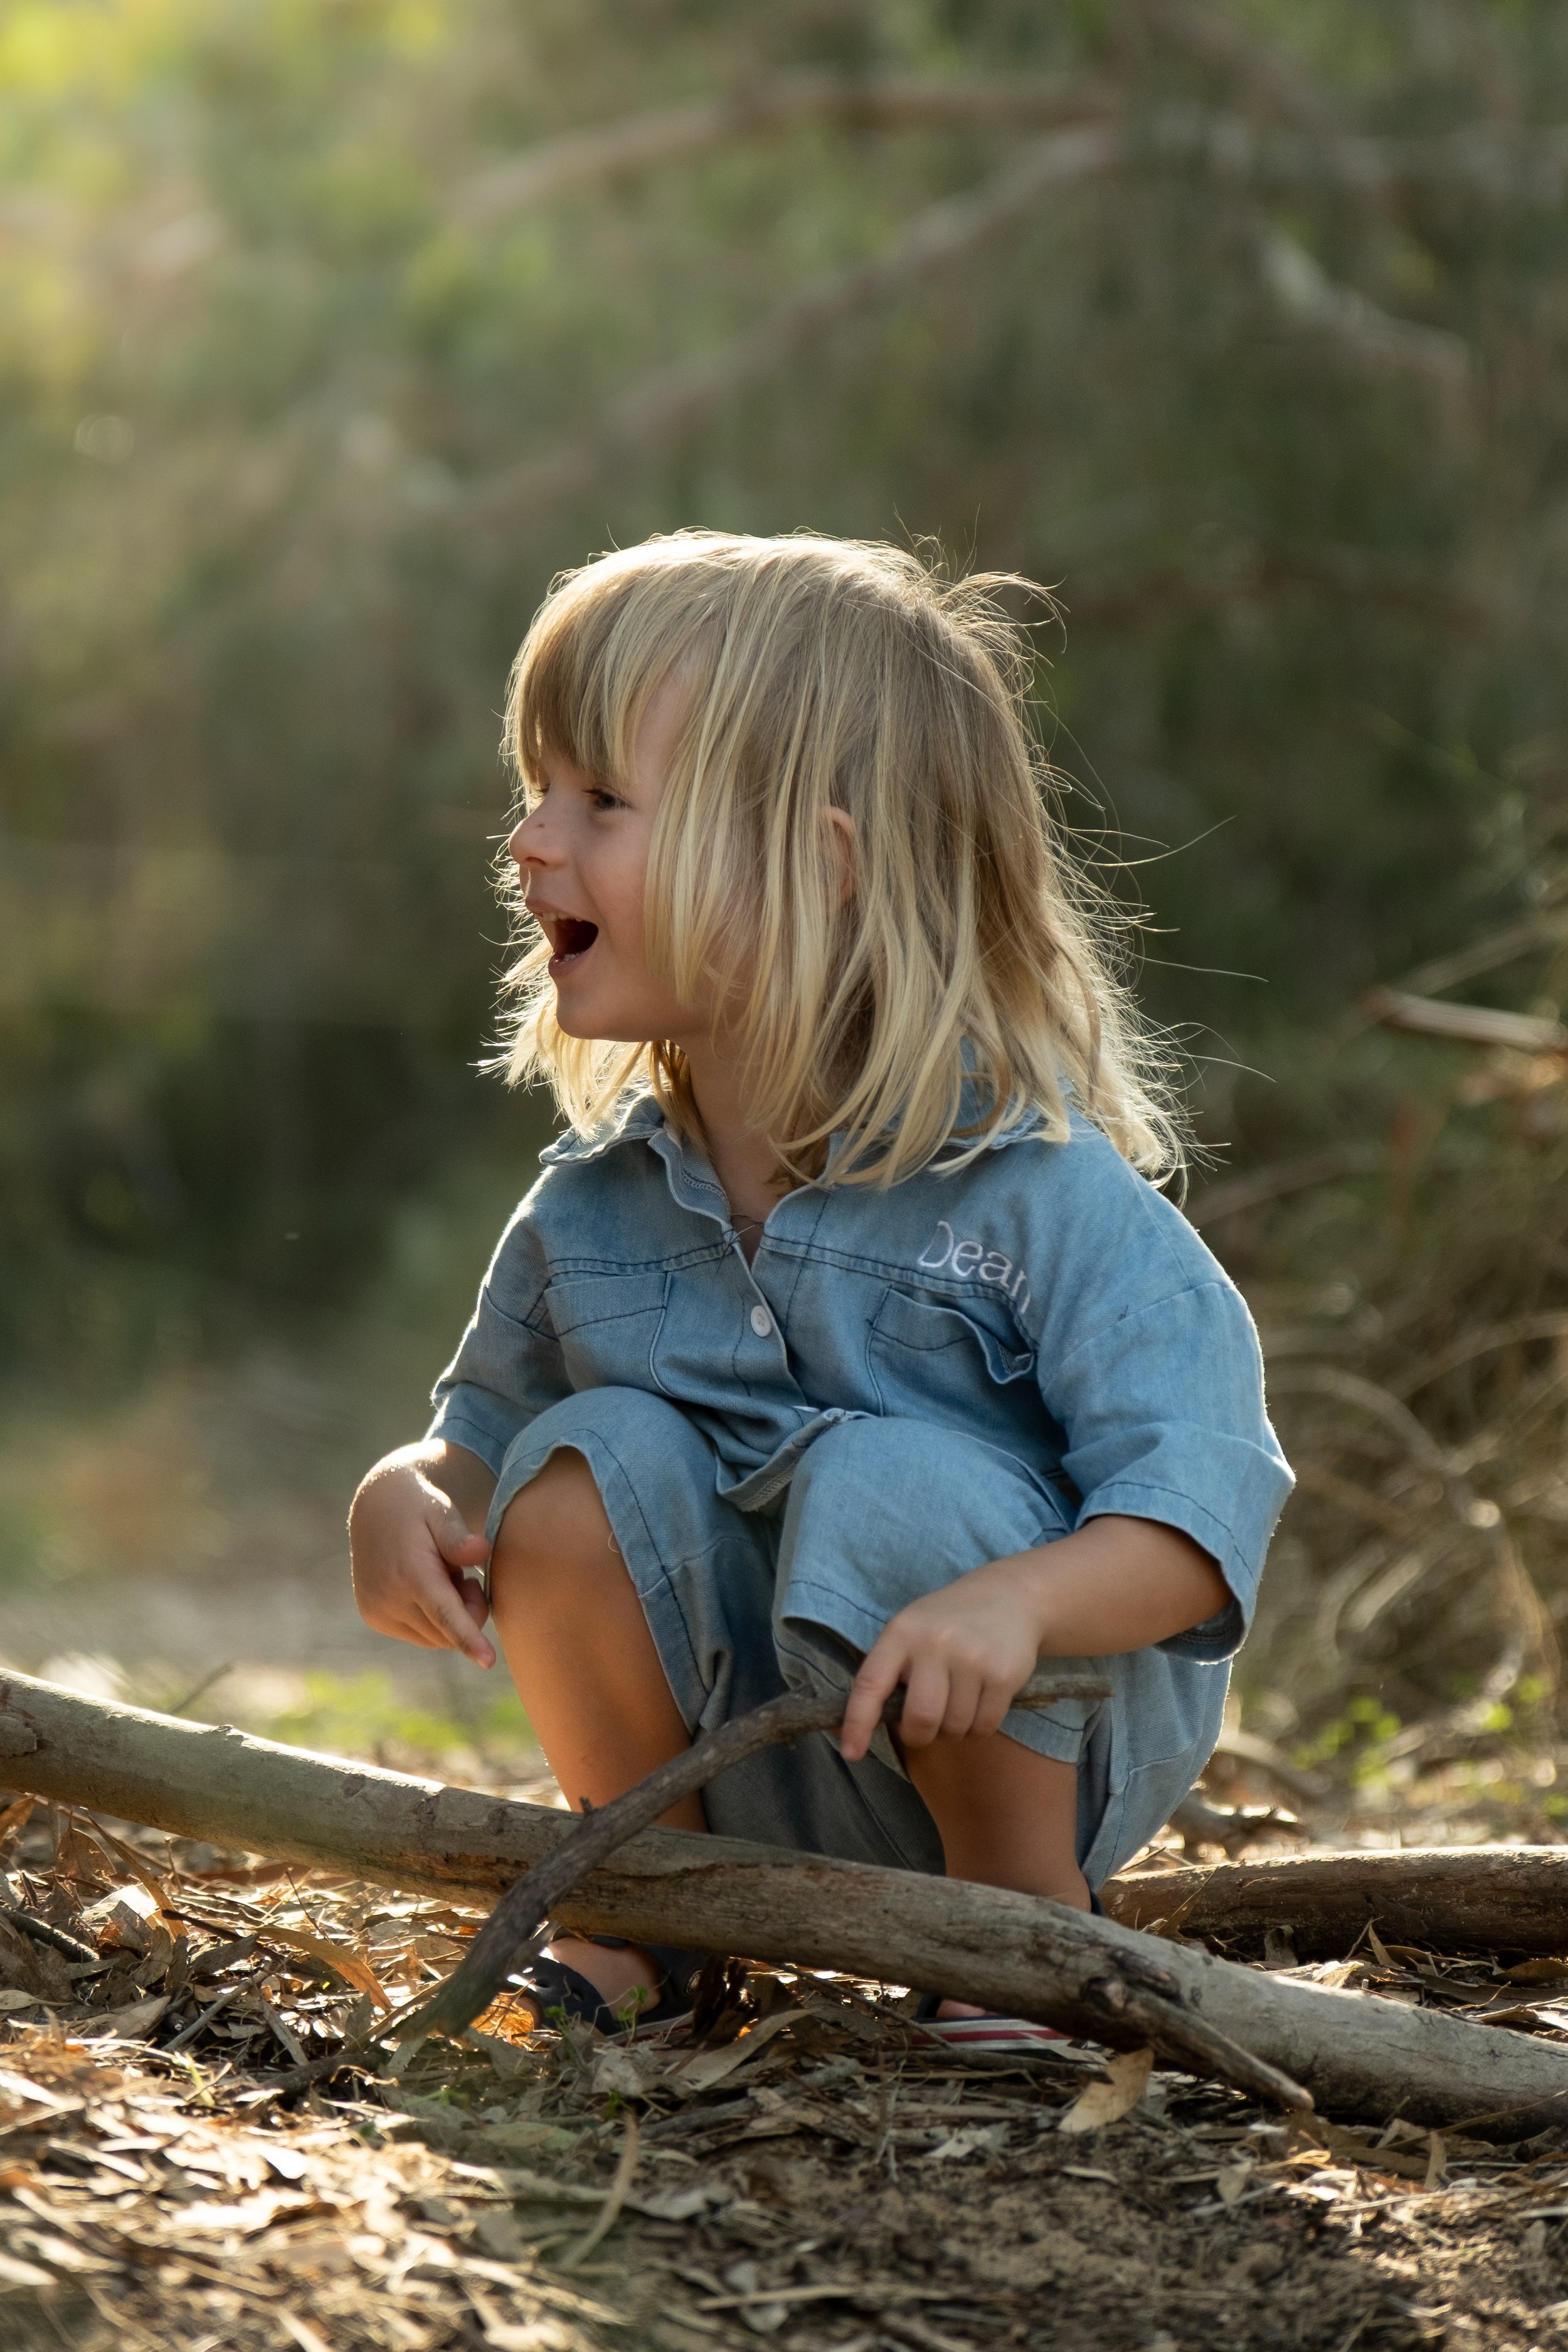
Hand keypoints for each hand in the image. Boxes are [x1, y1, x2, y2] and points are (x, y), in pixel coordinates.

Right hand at [349, 1444, 496, 1667]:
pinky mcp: (373, 1616)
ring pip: (432, 1638)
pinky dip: (430, 1619)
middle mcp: (389, 1598)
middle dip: (467, 1613)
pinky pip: (416, 1634)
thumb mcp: (442, 1512)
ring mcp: (377, 1610)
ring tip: (442, 1576)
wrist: (375, 1506)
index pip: (445, 1616)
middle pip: (445, 1632)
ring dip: (447, 1618)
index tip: (489, 1662)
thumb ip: (459, 1537)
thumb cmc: (420, 1508)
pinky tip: (425, 1586)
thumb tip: (482, 1552)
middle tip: (465, 1578)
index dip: (469, 1639)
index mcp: (411, 1573)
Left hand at [838, 1557, 1041, 1761]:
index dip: (857, 1722)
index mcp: (902, 1633)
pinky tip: (979, 1704)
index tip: (852, 1752)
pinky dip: (978, 1728)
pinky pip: (984, 1727)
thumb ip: (891, 1670)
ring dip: (952, 1731)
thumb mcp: (910, 1630)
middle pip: (920, 1718)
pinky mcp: (1003, 1675)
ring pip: (954, 1728)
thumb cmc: (947, 1622)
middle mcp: (935, 1644)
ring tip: (956, 1705)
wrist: (1007, 1596)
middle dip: (919, 1735)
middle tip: (924, 1727)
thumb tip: (866, 1726)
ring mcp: (972, 1659)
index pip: (870, 1684)